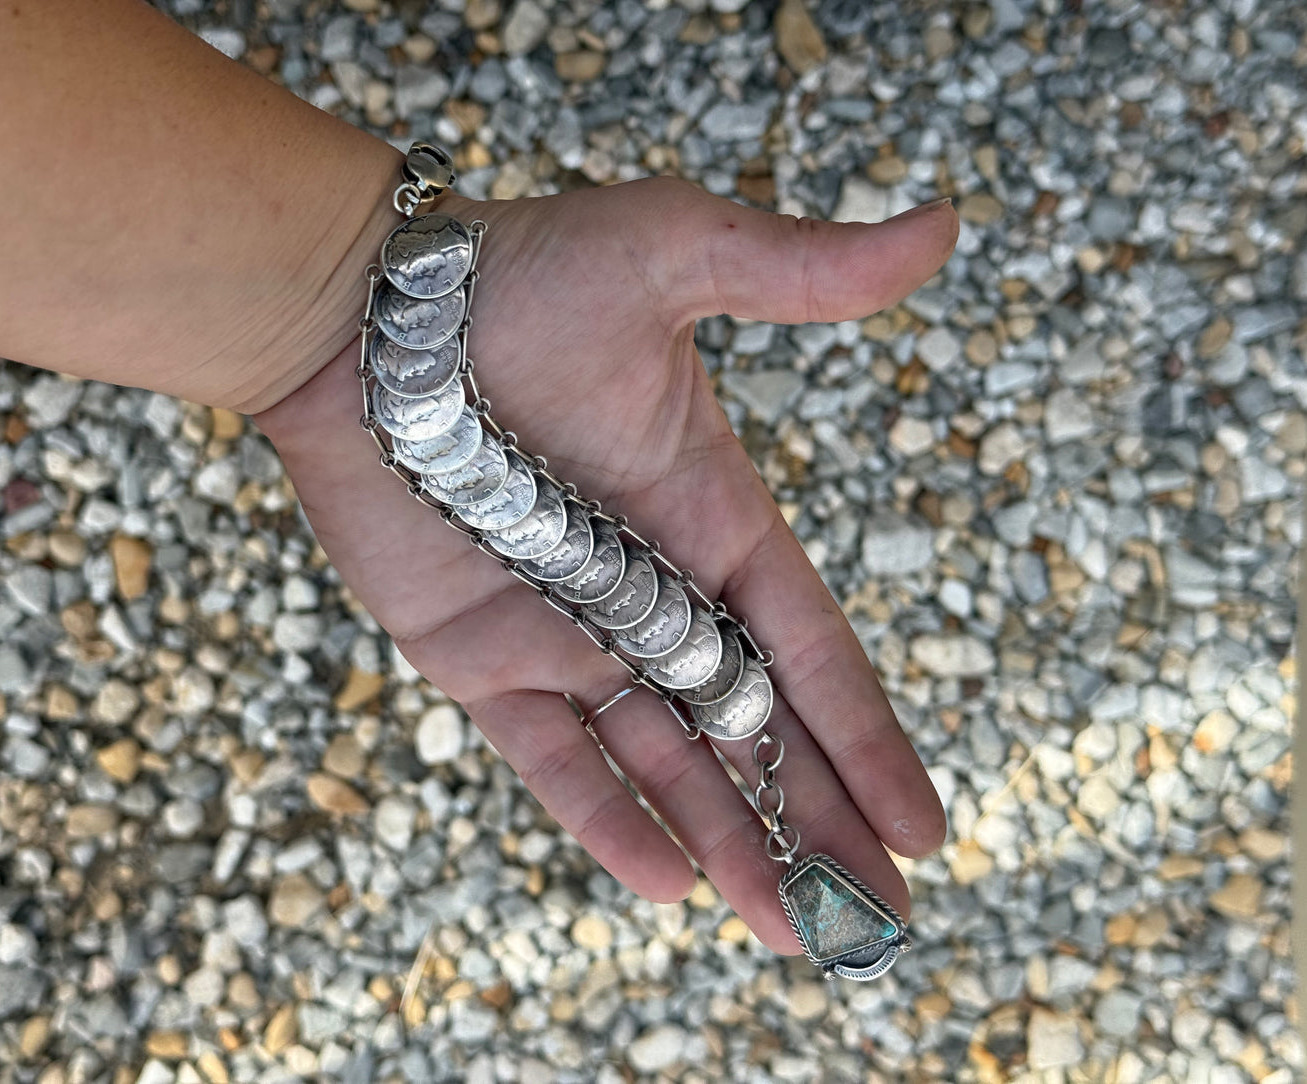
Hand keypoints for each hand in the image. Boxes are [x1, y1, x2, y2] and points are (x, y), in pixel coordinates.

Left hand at [255, 177, 957, 953]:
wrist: (362, 316)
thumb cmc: (516, 273)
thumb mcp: (673, 253)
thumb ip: (801, 270)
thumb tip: (945, 225)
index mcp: (716, 517)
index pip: (813, 650)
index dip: (867, 738)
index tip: (923, 824)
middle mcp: (653, 587)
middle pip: (755, 728)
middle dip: (817, 821)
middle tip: (877, 918)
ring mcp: (568, 632)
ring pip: (666, 761)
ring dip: (728, 844)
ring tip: (793, 931)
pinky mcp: (484, 659)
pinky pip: (554, 757)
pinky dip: (605, 819)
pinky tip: (669, 883)